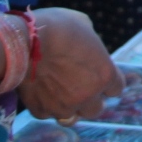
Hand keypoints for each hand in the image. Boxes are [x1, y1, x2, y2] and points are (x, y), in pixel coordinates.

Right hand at [16, 8, 121, 123]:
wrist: (24, 41)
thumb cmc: (58, 27)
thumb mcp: (83, 25)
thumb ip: (90, 43)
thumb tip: (87, 47)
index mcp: (104, 74)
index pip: (116, 89)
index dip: (107, 82)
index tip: (98, 76)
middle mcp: (87, 96)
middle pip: (96, 109)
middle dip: (89, 99)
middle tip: (77, 86)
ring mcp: (64, 107)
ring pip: (71, 117)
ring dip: (68, 106)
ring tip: (57, 91)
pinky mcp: (41, 111)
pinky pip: (47, 113)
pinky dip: (45, 105)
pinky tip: (39, 89)